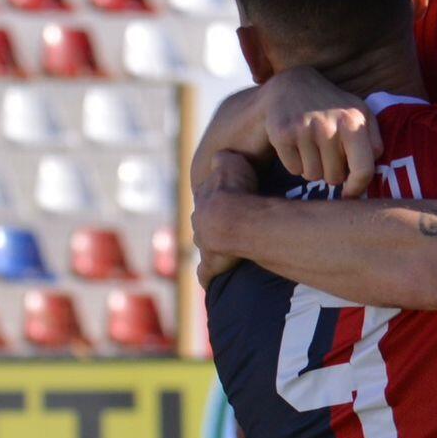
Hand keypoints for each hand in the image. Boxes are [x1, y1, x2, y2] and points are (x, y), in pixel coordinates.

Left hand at [192, 151, 259, 286]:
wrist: (233, 218)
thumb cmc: (237, 190)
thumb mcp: (231, 163)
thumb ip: (224, 159)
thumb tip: (220, 156)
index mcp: (205, 198)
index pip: (207, 197)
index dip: (217, 199)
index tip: (225, 201)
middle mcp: (200, 220)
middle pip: (202, 222)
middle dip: (210, 224)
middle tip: (224, 227)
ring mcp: (203, 243)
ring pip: (204, 244)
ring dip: (211, 247)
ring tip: (222, 251)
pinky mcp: (210, 265)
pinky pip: (206, 273)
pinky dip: (207, 277)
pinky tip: (209, 281)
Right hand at [259, 68, 380, 197]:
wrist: (292, 84)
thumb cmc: (333, 106)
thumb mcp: (360, 114)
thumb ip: (374, 141)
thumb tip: (374, 170)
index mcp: (353, 122)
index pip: (363, 170)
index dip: (358, 188)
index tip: (350, 193)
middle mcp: (329, 126)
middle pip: (334, 178)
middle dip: (331, 171)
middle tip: (326, 151)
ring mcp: (304, 129)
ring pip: (312, 176)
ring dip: (312, 167)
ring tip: (312, 146)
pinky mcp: (282, 134)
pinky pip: (294, 170)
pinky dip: (295, 163)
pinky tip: (297, 143)